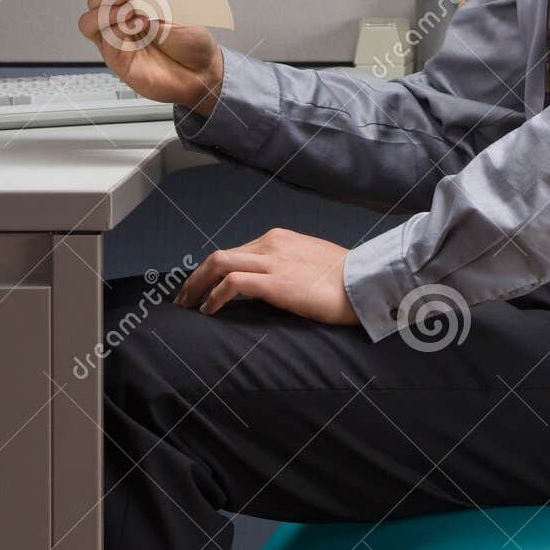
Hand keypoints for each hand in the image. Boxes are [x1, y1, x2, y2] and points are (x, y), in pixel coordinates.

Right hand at [76, 0, 224, 113]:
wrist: (201, 71)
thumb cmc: (190, 38)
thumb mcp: (179, 5)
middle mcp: (120, 18)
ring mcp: (117, 39)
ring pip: (88, 21)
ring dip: (106, 12)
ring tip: (130, 10)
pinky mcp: (118, 60)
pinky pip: (105, 43)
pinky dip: (118, 31)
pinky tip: (138, 26)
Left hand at [175, 228, 357, 324]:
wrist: (365, 281)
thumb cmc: (344, 278)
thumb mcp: (310, 262)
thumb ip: (287, 266)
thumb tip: (272, 283)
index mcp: (278, 238)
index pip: (234, 252)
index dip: (211, 271)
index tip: (200, 288)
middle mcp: (271, 243)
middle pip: (219, 255)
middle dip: (195, 277)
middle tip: (183, 299)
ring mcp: (273, 260)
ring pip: (219, 265)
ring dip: (197, 286)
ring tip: (188, 307)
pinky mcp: (276, 282)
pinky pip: (232, 284)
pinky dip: (214, 296)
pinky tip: (208, 311)